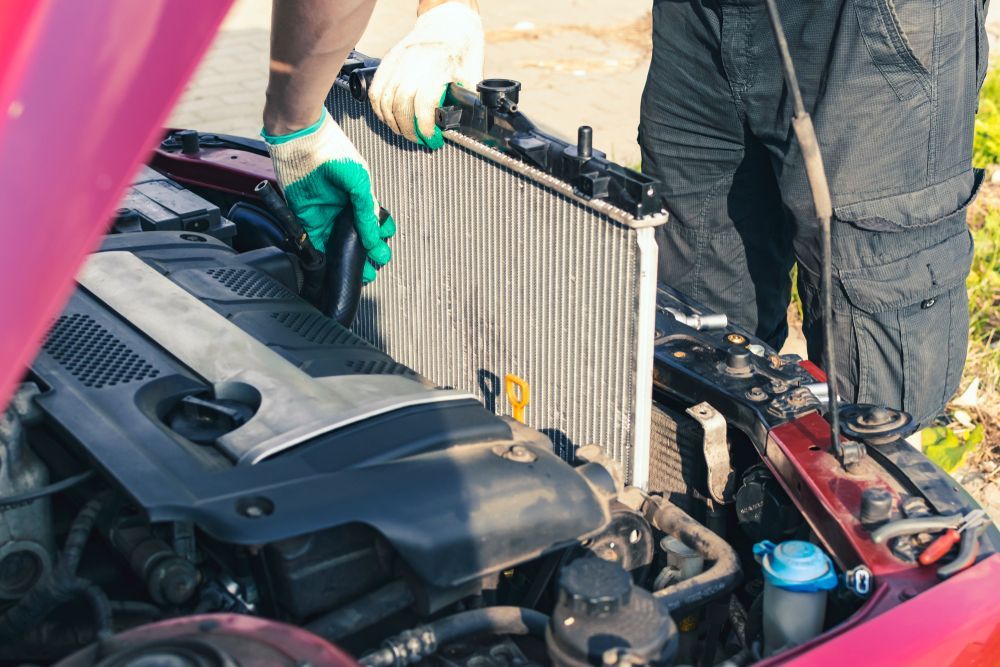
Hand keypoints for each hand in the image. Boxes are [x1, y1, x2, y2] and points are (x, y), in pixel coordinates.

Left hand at [263, 109, 395, 283]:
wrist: (301, 138)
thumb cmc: (333, 150)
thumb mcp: (358, 180)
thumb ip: (366, 209)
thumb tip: (374, 235)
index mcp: (359, 196)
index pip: (372, 223)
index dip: (378, 239)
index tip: (381, 253)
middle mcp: (342, 206)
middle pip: (355, 237)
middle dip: (364, 254)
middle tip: (372, 268)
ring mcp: (323, 212)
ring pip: (337, 243)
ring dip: (345, 259)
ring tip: (355, 272)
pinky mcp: (304, 215)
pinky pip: (314, 239)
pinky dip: (323, 254)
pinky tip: (331, 265)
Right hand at [368, 1, 483, 148]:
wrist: (449, 18)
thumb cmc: (463, 45)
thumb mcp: (472, 73)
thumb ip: (466, 100)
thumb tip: (462, 124)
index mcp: (438, 66)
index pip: (423, 104)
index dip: (425, 127)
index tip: (431, 139)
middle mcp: (414, 63)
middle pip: (400, 105)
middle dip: (408, 129)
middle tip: (419, 139)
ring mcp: (398, 61)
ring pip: (384, 99)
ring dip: (392, 122)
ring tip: (405, 131)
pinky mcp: (388, 60)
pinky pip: (376, 89)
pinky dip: (379, 108)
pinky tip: (390, 117)